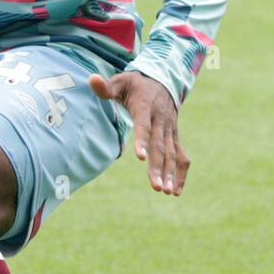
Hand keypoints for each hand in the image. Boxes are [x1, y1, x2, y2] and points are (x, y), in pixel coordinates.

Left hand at [89, 71, 188, 195]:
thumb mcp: (120, 81)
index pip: (144, 125)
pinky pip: (181, 157)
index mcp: (146, 107)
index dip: (142, 141)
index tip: (140, 158)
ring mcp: (170, 130)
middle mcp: (161, 120)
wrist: (162, 81)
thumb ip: (106, 86)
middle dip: (158, 167)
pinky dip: (181, 174)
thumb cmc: (135, 84)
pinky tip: (175, 192)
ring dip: (170, 174)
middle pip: (160, 146)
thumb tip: (91, 80)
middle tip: (156, 187)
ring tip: (165, 192)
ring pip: (172, 154)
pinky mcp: (174, 137)